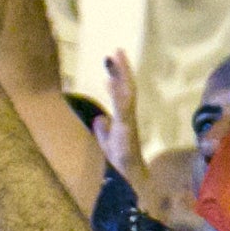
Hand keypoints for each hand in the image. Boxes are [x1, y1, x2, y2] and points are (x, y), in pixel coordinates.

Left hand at [97, 50, 145, 178]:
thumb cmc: (121, 164)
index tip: (115, 58)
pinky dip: (118, 93)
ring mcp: (128, 122)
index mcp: (124, 119)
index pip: (124, 93)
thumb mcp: (107, 144)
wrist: (129, 180)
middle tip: (118, 50)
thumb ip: (103, 131)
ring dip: (121, 76)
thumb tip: (100, 118)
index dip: (120, 76)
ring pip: (127, 94)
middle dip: (123, 70)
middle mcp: (129, 117)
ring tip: (115, 59)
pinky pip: (123, 108)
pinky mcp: (126, 129)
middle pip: (127, 89)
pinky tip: (112, 81)